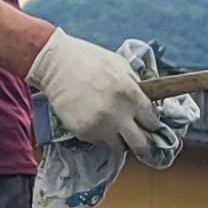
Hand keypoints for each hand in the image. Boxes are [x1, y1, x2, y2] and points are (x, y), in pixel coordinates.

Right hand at [28, 29, 169, 161]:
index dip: (151, 123)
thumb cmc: (88, 60)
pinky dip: (99, 133)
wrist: (54, 63)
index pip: (153, 122)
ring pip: (120, 147)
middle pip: (142, 145)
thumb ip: (137, 86)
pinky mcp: (84, 132)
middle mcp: (118, 113)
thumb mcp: (120, 65)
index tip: (148, 123)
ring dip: (120, 139)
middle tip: (144, 143)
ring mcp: (100, 126)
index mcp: (130, 94)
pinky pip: (99, 141)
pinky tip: (92, 117)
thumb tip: (150, 103)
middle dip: (145, 145)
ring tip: (112, 124)